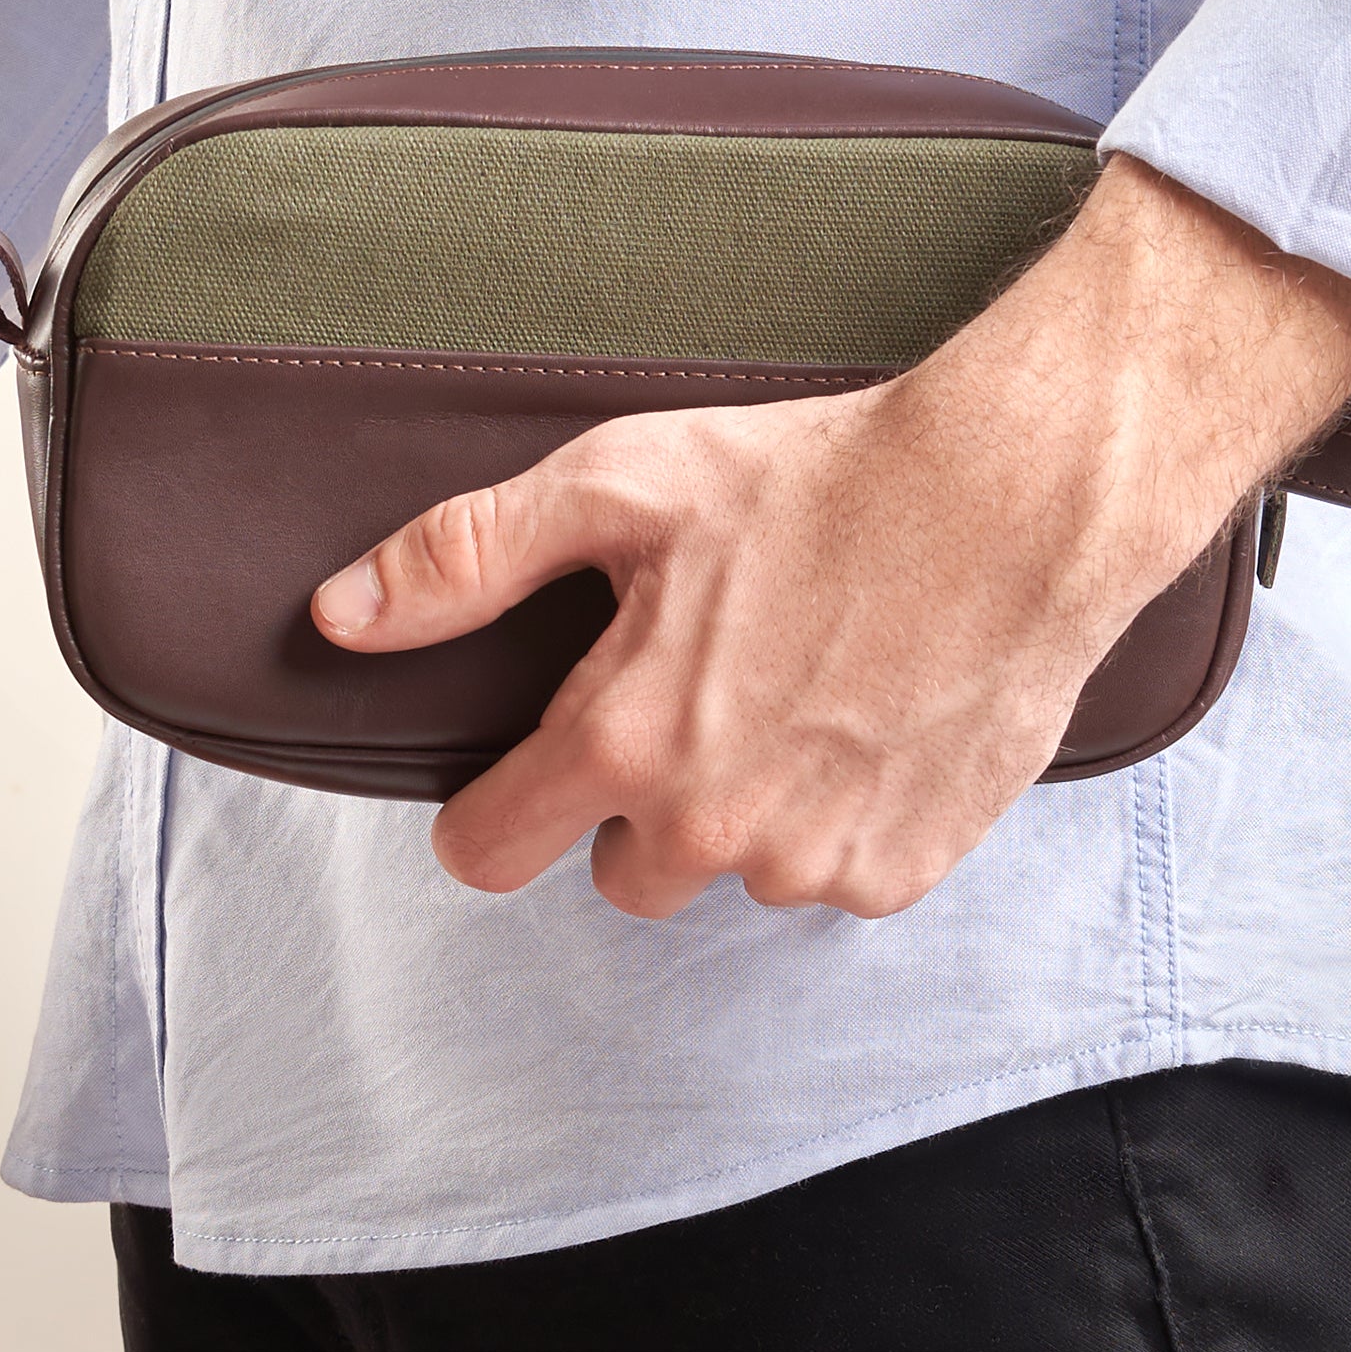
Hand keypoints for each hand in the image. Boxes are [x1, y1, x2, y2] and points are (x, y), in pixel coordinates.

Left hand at [312, 157, 1350, 918]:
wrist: (1010, 498)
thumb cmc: (816, 480)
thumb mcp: (623, 484)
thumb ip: (469, 558)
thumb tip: (340, 616)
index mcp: (623, 744)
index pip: (487, 852)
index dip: (497, 804)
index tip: (535, 763)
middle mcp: (712, 829)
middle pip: (621, 871)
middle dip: (642, 800)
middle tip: (706, 686)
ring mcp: (815, 858)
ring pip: (737, 872)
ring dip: (752, 806)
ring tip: (804, 687)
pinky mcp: (905, 865)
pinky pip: (836, 872)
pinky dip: (842, 815)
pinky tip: (870, 718)